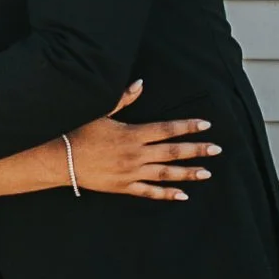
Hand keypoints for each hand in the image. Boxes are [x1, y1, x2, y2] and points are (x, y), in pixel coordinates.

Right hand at [66, 81, 219, 200]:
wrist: (62, 159)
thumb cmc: (80, 132)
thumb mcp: (101, 112)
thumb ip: (123, 99)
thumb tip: (140, 83)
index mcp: (133, 134)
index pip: (166, 129)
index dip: (187, 126)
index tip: (206, 124)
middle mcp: (136, 154)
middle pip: (172, 151)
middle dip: (196, 150)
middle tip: (217, 149)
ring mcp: (131, 173)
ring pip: (165, 174)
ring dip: (187, 172)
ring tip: (207, 172)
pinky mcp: (124, 187)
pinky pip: (149, 192)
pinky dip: (166, 194)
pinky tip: (183, 195)